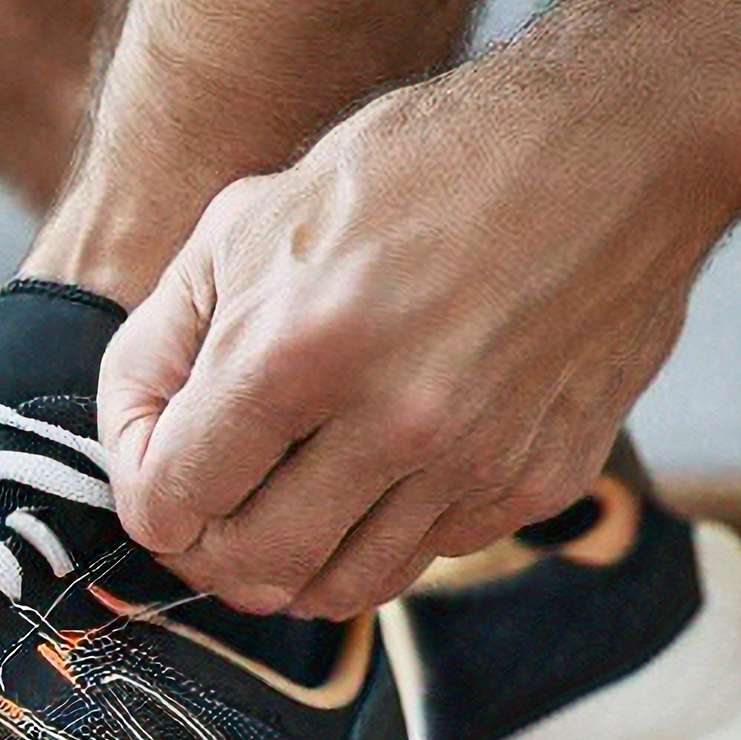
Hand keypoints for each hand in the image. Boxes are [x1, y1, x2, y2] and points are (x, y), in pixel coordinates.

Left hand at [98, 31, 740, 618]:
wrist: (607, 149)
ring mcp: (474, 465)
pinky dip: (384, 532)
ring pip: (340, 590)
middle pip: (248, 570)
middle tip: (213, 503)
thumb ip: (164, 340)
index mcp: (297, 348)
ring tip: (285, 501)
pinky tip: (383, 467)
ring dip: (293, 560)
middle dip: (209, 547)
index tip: (159, 465)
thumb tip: (132, 442)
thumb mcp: (249, 221)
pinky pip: (426, 557)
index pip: (169, 502)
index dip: (144, 492)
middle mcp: (392, 423)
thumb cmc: (418, 169)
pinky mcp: (538, 485)